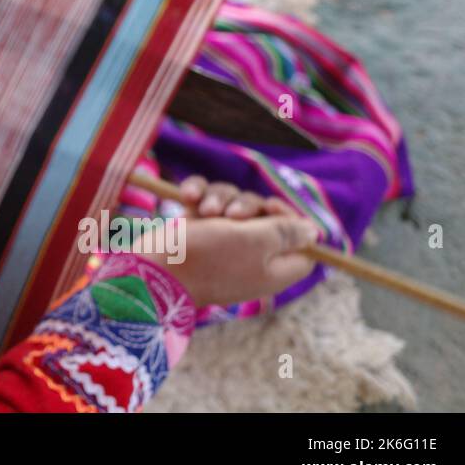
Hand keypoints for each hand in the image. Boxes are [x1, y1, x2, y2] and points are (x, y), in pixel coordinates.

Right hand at [134, 176, 319, 307]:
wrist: (150, 269)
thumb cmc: (206, 258)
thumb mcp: (254, 241)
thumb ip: (286, 232)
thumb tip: (314, 230)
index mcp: (272, 268)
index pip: (300, 244)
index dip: (290, 220)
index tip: (270, 208)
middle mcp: (250, 256)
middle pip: (264, 218)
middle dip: (246, 205)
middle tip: (230, 215)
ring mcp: (220, 244)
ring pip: (232, 205)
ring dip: (218, 199)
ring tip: (202, 209)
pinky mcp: (195, 232)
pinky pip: (204, 201)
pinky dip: (198, 195)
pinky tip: (186, 197)